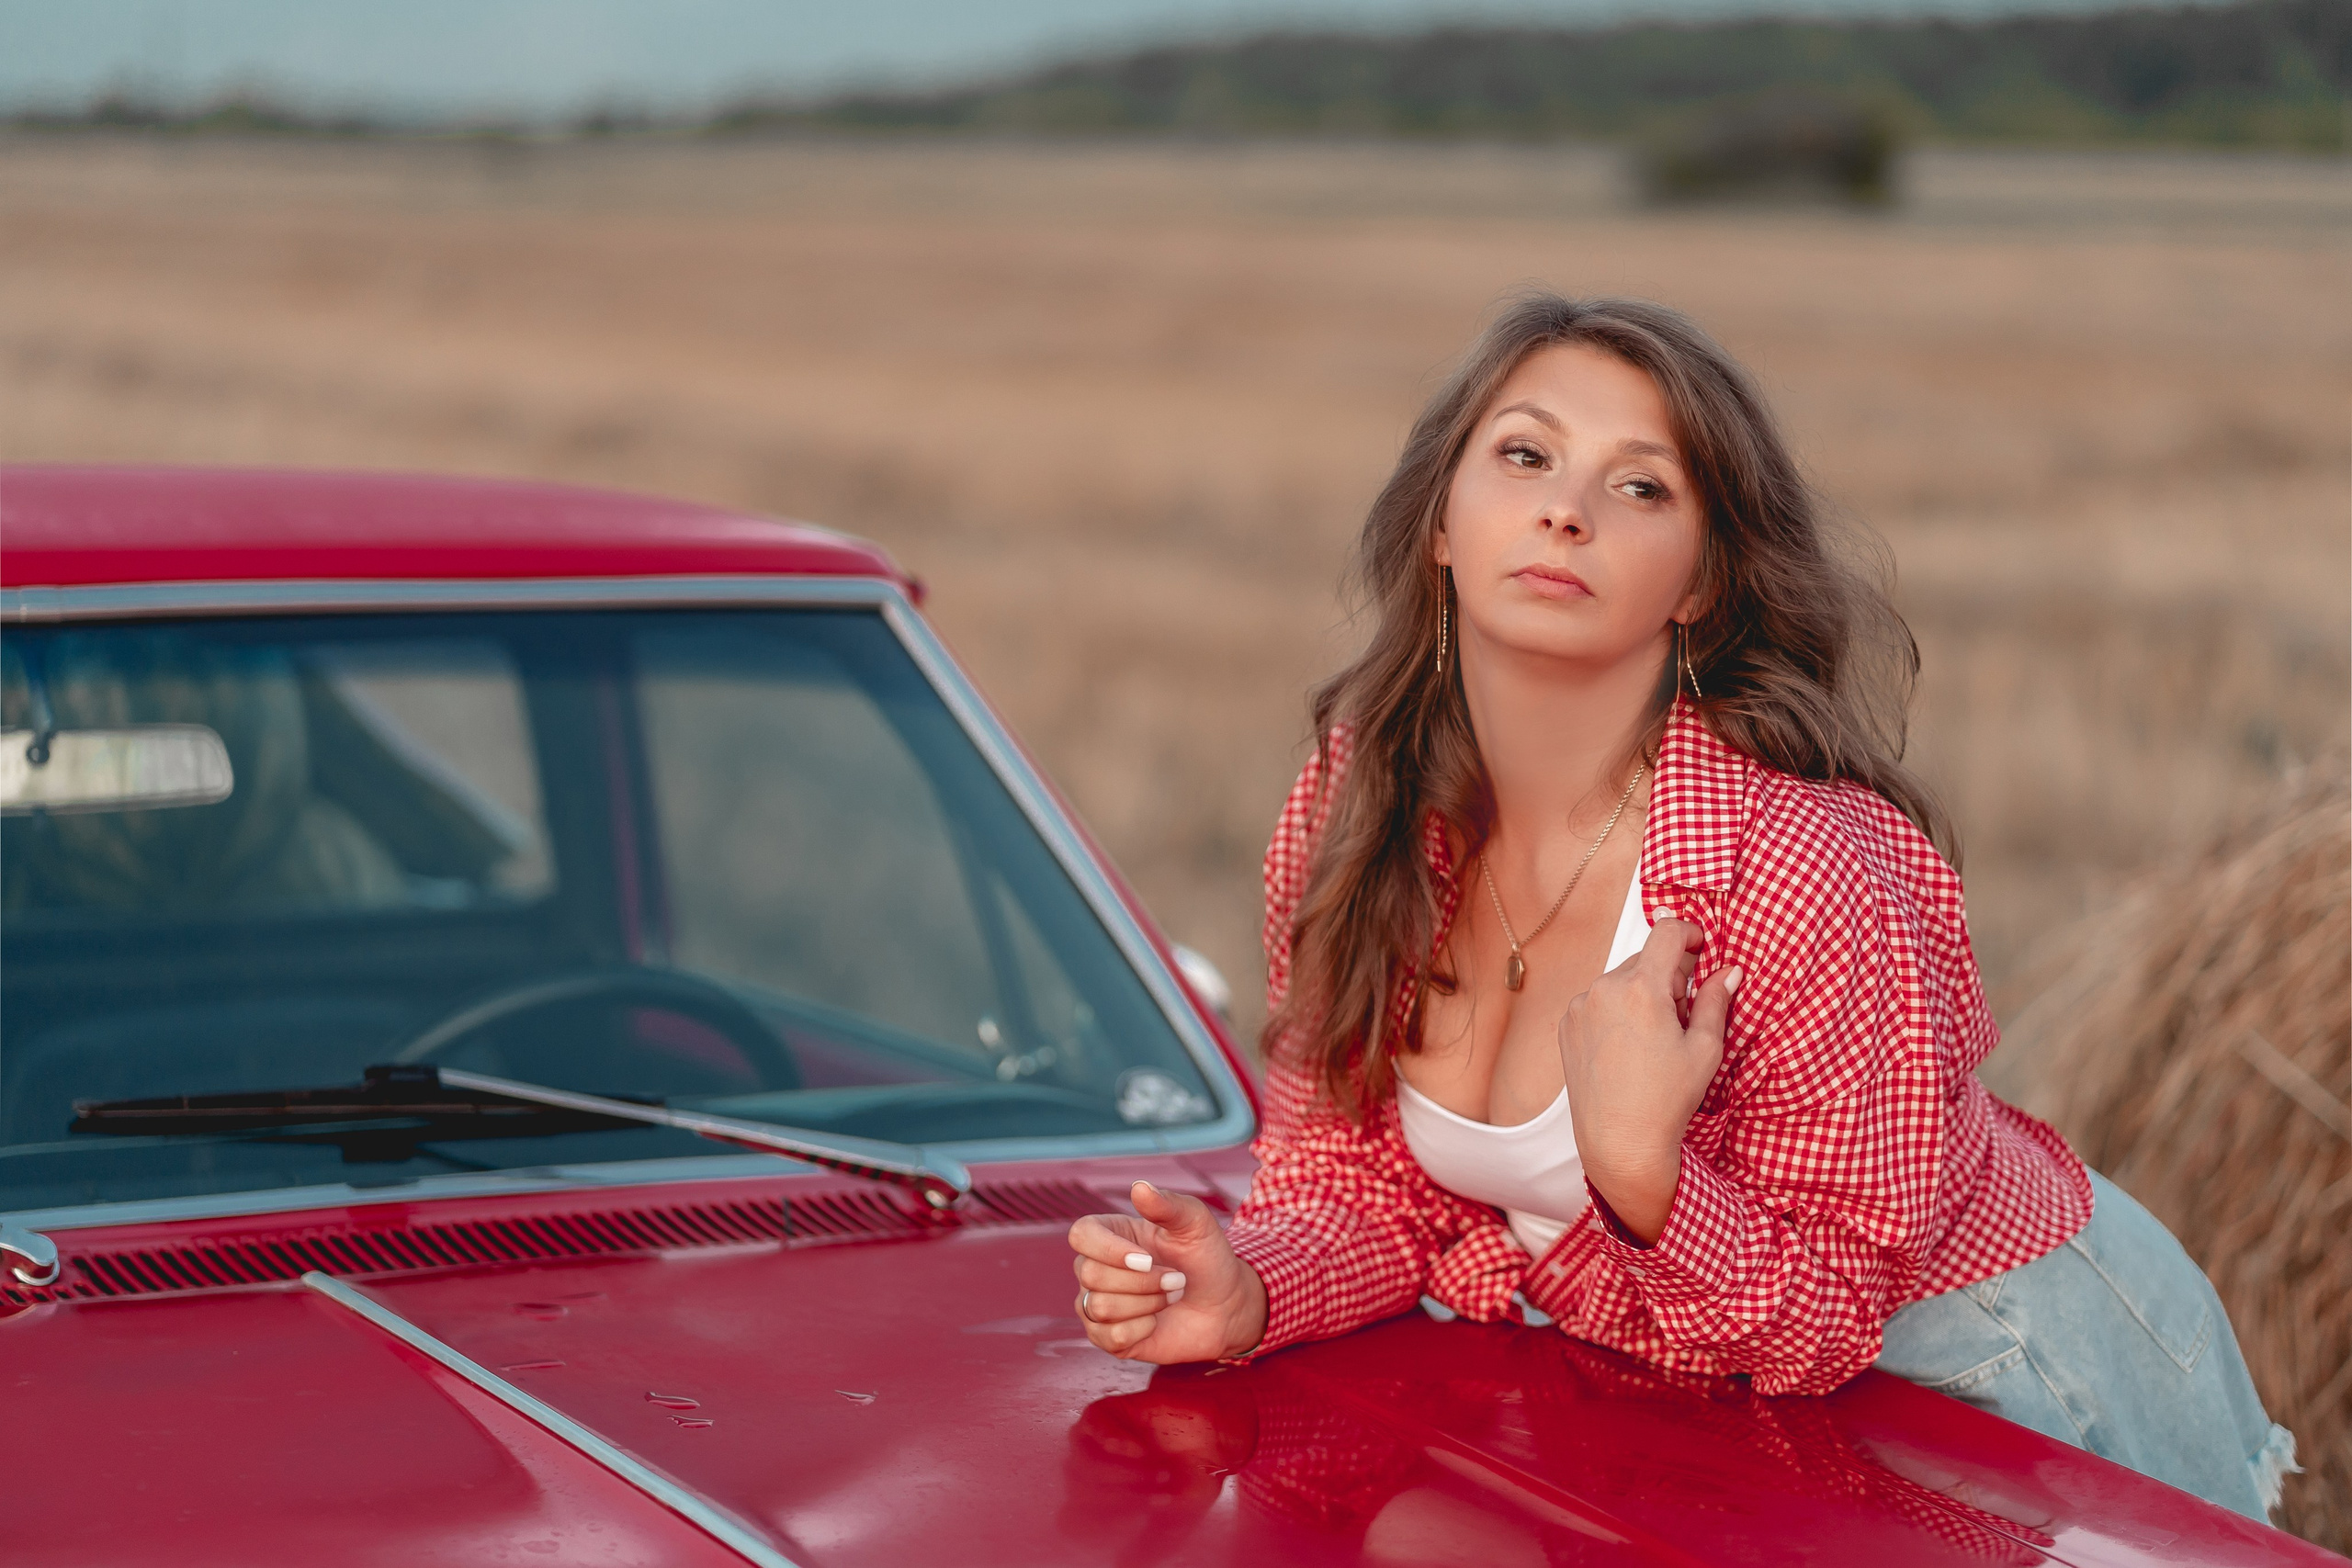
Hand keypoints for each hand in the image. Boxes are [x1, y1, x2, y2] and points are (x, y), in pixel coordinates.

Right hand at [1067, 1181, 1267, 1362]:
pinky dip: (1142, 1329)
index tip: (1147, 1258)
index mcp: (1110, 1234)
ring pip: (1098, 1307)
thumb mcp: (1195, 1224)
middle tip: (1177, 1279)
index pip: (1080, 1235)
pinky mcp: (1109, 1337)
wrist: (1225, 1304)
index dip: (1108, 1249)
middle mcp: (1096, 1268)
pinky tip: (1158, 1320)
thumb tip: (1139, 1187)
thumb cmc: (1206, 1258)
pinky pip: (1110, 1337)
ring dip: (1147, 1303)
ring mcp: (1099, 1305)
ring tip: (1172, 1295)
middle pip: (1091, 1274)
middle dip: (1143, 1281)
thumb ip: (1167, 1204)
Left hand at [1558, 918, 1738, 1243]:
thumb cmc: (1666, 1099)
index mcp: (1641, 988)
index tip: (1702, 949)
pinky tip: (1630, 1047)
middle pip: (1646, 958)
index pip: (1667, 931)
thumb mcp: (1705, 1048)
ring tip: (1656, 1038)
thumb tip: (1729, 971)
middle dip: (1670, 976)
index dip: (1691, 933)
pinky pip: (1599, 1000)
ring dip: (1643, 993)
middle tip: (1684, 1016)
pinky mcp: (1567, 1024)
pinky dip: (1618, 1010)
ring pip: (1621, 980)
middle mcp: (1604, 988)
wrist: (1619, 1141)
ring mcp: (1580, 1006)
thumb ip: (1716, 1000)